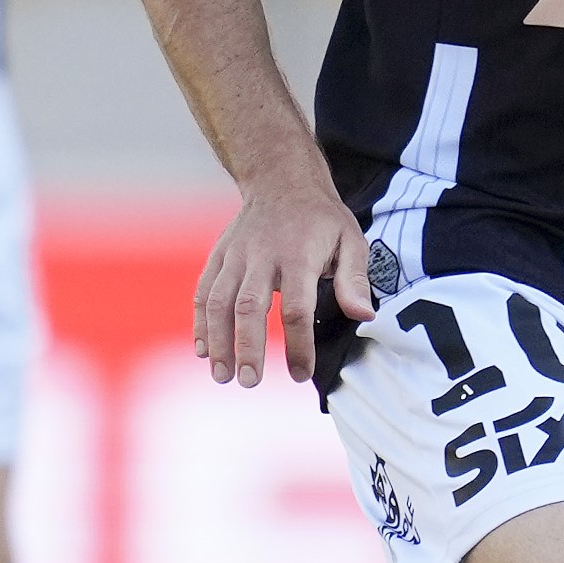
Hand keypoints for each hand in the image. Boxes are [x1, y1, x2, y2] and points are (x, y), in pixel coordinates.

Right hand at [197, 173, 370, 386]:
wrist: (281, 180)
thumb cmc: (321, 219)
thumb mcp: (352, 241)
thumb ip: (355, 279)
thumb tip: (364, 315)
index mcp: (298, 256)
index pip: (296, 308)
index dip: (297, 345)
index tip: (300, 374)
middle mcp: (261, 257)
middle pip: (249, 307)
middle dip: (247, 347)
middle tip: (250, 382)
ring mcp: (235, 256)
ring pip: (219, 302)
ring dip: (218, 340)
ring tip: (222, 375)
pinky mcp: (219, 257)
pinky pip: (203, 291)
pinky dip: (200, 322)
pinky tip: (203, 349)